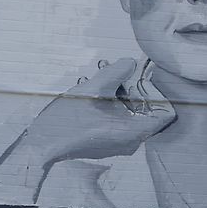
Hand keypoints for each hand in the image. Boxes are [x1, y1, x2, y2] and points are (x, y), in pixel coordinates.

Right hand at [14, 58, 174, 163]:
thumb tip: (131, 62)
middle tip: (113, 72)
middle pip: (145, 110)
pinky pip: (116, 121)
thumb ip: (116, 72)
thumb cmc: (66, 121)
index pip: (166, 113)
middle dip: (130, 88)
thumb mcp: (93, 90)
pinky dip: (107, 105)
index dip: (156, 93)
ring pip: (128, 114)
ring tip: (96, 77)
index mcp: (135, 132)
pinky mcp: (106, 144)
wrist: (39, 145)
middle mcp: (132, 142)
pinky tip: (89, 92)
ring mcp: (119, 145)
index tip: (139, 81)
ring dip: (115, 93)